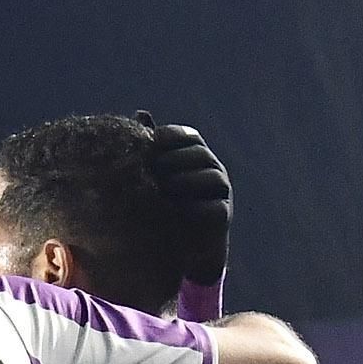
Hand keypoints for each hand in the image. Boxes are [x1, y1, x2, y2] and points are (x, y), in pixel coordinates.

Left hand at [135, 114, 231, 283]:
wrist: (172, 250)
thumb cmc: (157, 207)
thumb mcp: (148, 177)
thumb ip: (147, 149)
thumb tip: (141, 113)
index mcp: (194, 156)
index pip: (187, 136)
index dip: (168, 137)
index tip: (145, 143)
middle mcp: (212, 170)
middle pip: (199, 154)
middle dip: (174, 159)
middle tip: (152, 168)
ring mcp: (220, 193)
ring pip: (210, 177)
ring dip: (186, 180)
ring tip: (162, 187)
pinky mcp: (222, 217)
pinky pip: (214, 209)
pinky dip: (194, 209)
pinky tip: (173, 211)